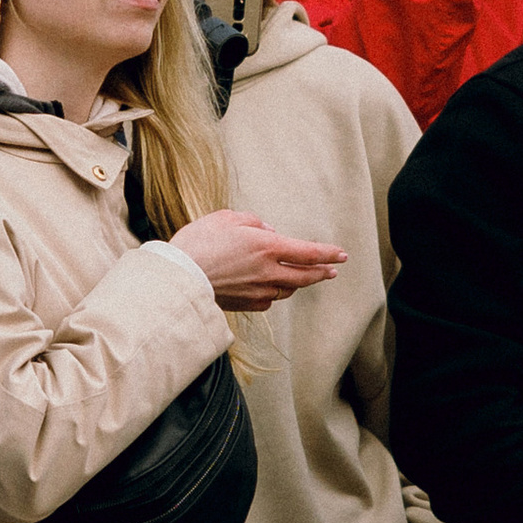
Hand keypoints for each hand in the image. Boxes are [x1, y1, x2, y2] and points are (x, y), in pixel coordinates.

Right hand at [172, 210, 345, 308]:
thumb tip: (267, 231)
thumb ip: (251, 221)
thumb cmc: (199, 242)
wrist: (179, 277)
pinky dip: (275, 292)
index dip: (329, 254)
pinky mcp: (246, 304)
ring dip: (298, 283)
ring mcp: (258, 291)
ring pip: (288, 289)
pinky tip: (273, 289)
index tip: (342, 255)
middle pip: (305, 276)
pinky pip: (269, 299)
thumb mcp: (225, 218)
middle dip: (321, 273)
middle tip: (330, 271)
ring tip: (302, 278)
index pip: (309, 253)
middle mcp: (268, 271)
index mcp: (268, 246)